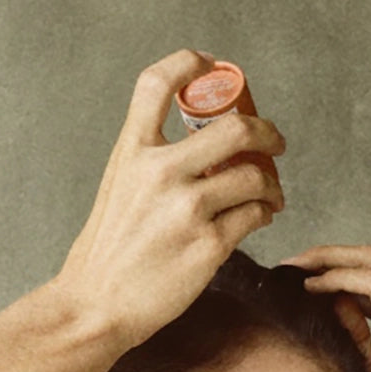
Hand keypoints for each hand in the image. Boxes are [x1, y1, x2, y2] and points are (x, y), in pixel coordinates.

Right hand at [55, 49, 286, 351]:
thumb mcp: (116, 189)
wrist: (96, 306)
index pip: (159, 83)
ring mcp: (188, 209)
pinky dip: (264, 213)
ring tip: (271, 194)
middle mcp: (160, 173)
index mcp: (132, 152)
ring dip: (272, 183)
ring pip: (254, 176)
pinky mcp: (209, 246)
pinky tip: (259, 217)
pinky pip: (254, 215)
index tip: (213, 68)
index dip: (191, 64)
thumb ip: (149, 162)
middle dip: (266, 131)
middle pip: (235, 127)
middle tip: (274, 142)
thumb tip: (198, 151)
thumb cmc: (106, 255)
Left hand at [277, 244, 370, 371]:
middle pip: (369, 259)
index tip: (295, 279)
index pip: (369, 276)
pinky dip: (340, 279)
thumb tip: (330, 314)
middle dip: (325, 255)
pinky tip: (313, 286)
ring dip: (328, 261)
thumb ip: (356, 341)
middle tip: (287, 264)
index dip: (332, 270)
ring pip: (370, 263)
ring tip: (294, 268)